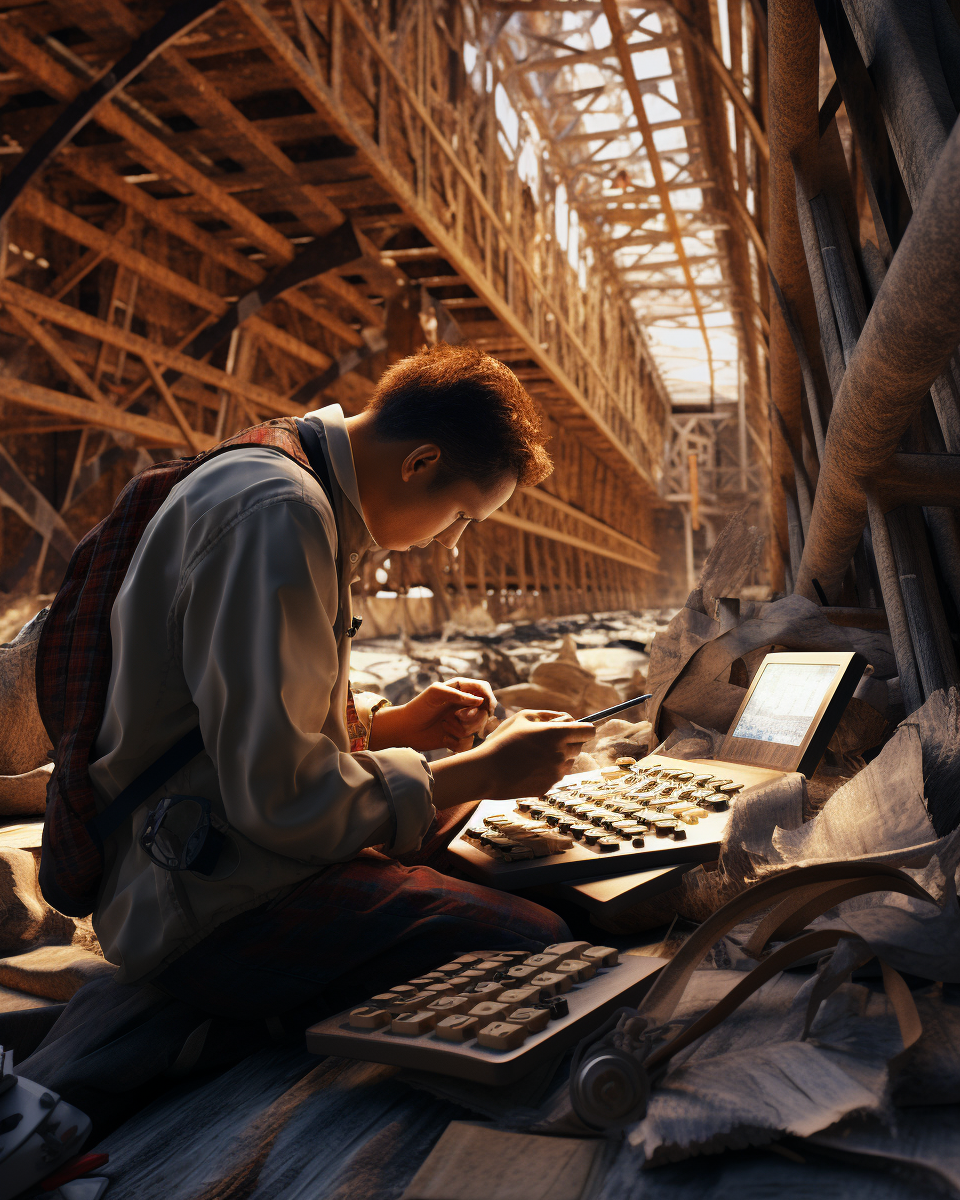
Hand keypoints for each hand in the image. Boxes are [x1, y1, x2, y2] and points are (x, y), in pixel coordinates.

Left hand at [367, 677, 494, 751]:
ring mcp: (461, 722)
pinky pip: (468, 744)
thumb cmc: (418, 707)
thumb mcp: (436, 693)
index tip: (487, 708)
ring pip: (476, 729)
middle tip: (456, 716)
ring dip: (460, 730)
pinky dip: (456, 743)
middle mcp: (463, 706)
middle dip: (471, 717)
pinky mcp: (457, 738)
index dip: (489, 697)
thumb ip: (458, 695)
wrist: (405, 728)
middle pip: (483, 712)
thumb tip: (480, 701)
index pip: (483, 689)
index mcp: (460, 690)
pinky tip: (444, 738)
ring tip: (444, 725)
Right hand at [477, 710, 594, 797]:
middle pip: (579, 746)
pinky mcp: (548, 787)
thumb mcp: (524, 717)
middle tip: (546, 739)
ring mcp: (556, 773)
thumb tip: (568, 718)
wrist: (486, 771)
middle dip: (568, 741)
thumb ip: (550, 715)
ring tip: (534, 754)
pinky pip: (555, 775)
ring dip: (558, 756)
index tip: (575, 729)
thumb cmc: (503, 740)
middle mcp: (561, 754)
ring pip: (568, 762)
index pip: (589, 731)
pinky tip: (528, 767)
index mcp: (558, 734)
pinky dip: (547, 770)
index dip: (583, 728)